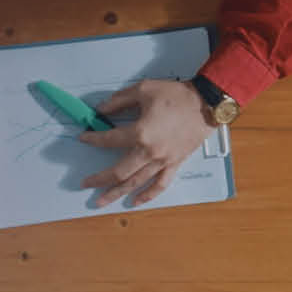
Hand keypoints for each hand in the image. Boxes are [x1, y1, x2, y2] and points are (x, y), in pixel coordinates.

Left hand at [78, 79, 216, 207]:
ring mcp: (163, 161)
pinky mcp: (174, 164)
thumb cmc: (177, 95)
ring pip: (136, 183)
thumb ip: (118, 101)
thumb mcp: (143, 89)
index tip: (84, 138)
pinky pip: (160, 185)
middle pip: (118, 172)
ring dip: (116, 193)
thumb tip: (100, 110)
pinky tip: (135, 201)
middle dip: (99, 180)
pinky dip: (147, 195)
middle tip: (85, 183)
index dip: (93, 139)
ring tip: (101, 201)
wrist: (206, 103)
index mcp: (140, 133)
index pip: (109, 140)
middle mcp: (150, 152)